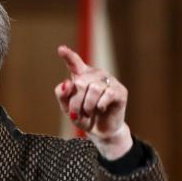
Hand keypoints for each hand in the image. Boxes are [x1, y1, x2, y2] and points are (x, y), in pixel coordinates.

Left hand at [54, 45, 132, 159]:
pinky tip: (101, 109)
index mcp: (82, 76)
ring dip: (87, 106)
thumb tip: (67, 83)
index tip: (61, 49)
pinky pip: (106, 95)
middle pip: (80, 83)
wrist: (100, 131)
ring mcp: (109, 81)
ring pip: (93, 89)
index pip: (74, 63)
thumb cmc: (84, 116)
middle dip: (76, 103)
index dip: (68, 55)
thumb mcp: (67, 107)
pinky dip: (100, 106)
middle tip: (79, 113)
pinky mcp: (120, 91)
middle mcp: (96, 75)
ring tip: (90, 112)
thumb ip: (62, 94)